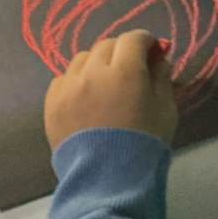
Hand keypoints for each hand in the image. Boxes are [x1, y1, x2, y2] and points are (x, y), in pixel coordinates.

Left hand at [44, 30, 177, 150]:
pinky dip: (76, 82)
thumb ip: (162, 77)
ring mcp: (68, 86)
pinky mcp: (52, 102)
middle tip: (131, 69)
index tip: (153, 52)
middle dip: (122, 52)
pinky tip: (85, 99)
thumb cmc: (144, 144)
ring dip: (96, 64)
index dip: (146, 41)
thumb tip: (157, 58)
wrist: (107, 180)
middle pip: (107, 45)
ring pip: (83, 59)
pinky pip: (63, 79)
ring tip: (105, 84)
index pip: (134, 39)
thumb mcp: (166, 109)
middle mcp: (93, 71)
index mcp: (125, 71)